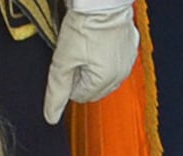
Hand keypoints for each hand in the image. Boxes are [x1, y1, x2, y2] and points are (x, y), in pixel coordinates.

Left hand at [43, 0, 140, 121]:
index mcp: (105, 81)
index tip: (67, 61)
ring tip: (87, 45)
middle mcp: (120, 76)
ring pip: (104, 76)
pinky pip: (115, 61)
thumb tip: (51, 117)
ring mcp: (128, 62)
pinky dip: (105, 55)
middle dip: (82, 76)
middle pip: (94, 88)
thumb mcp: (63, 60)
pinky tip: (98, 41)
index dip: (69, 80)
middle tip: (75, 53)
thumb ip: (57, 90)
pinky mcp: (131, 48)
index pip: (81, 96)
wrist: (103, 2)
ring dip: (93, 66)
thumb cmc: (84, 25)